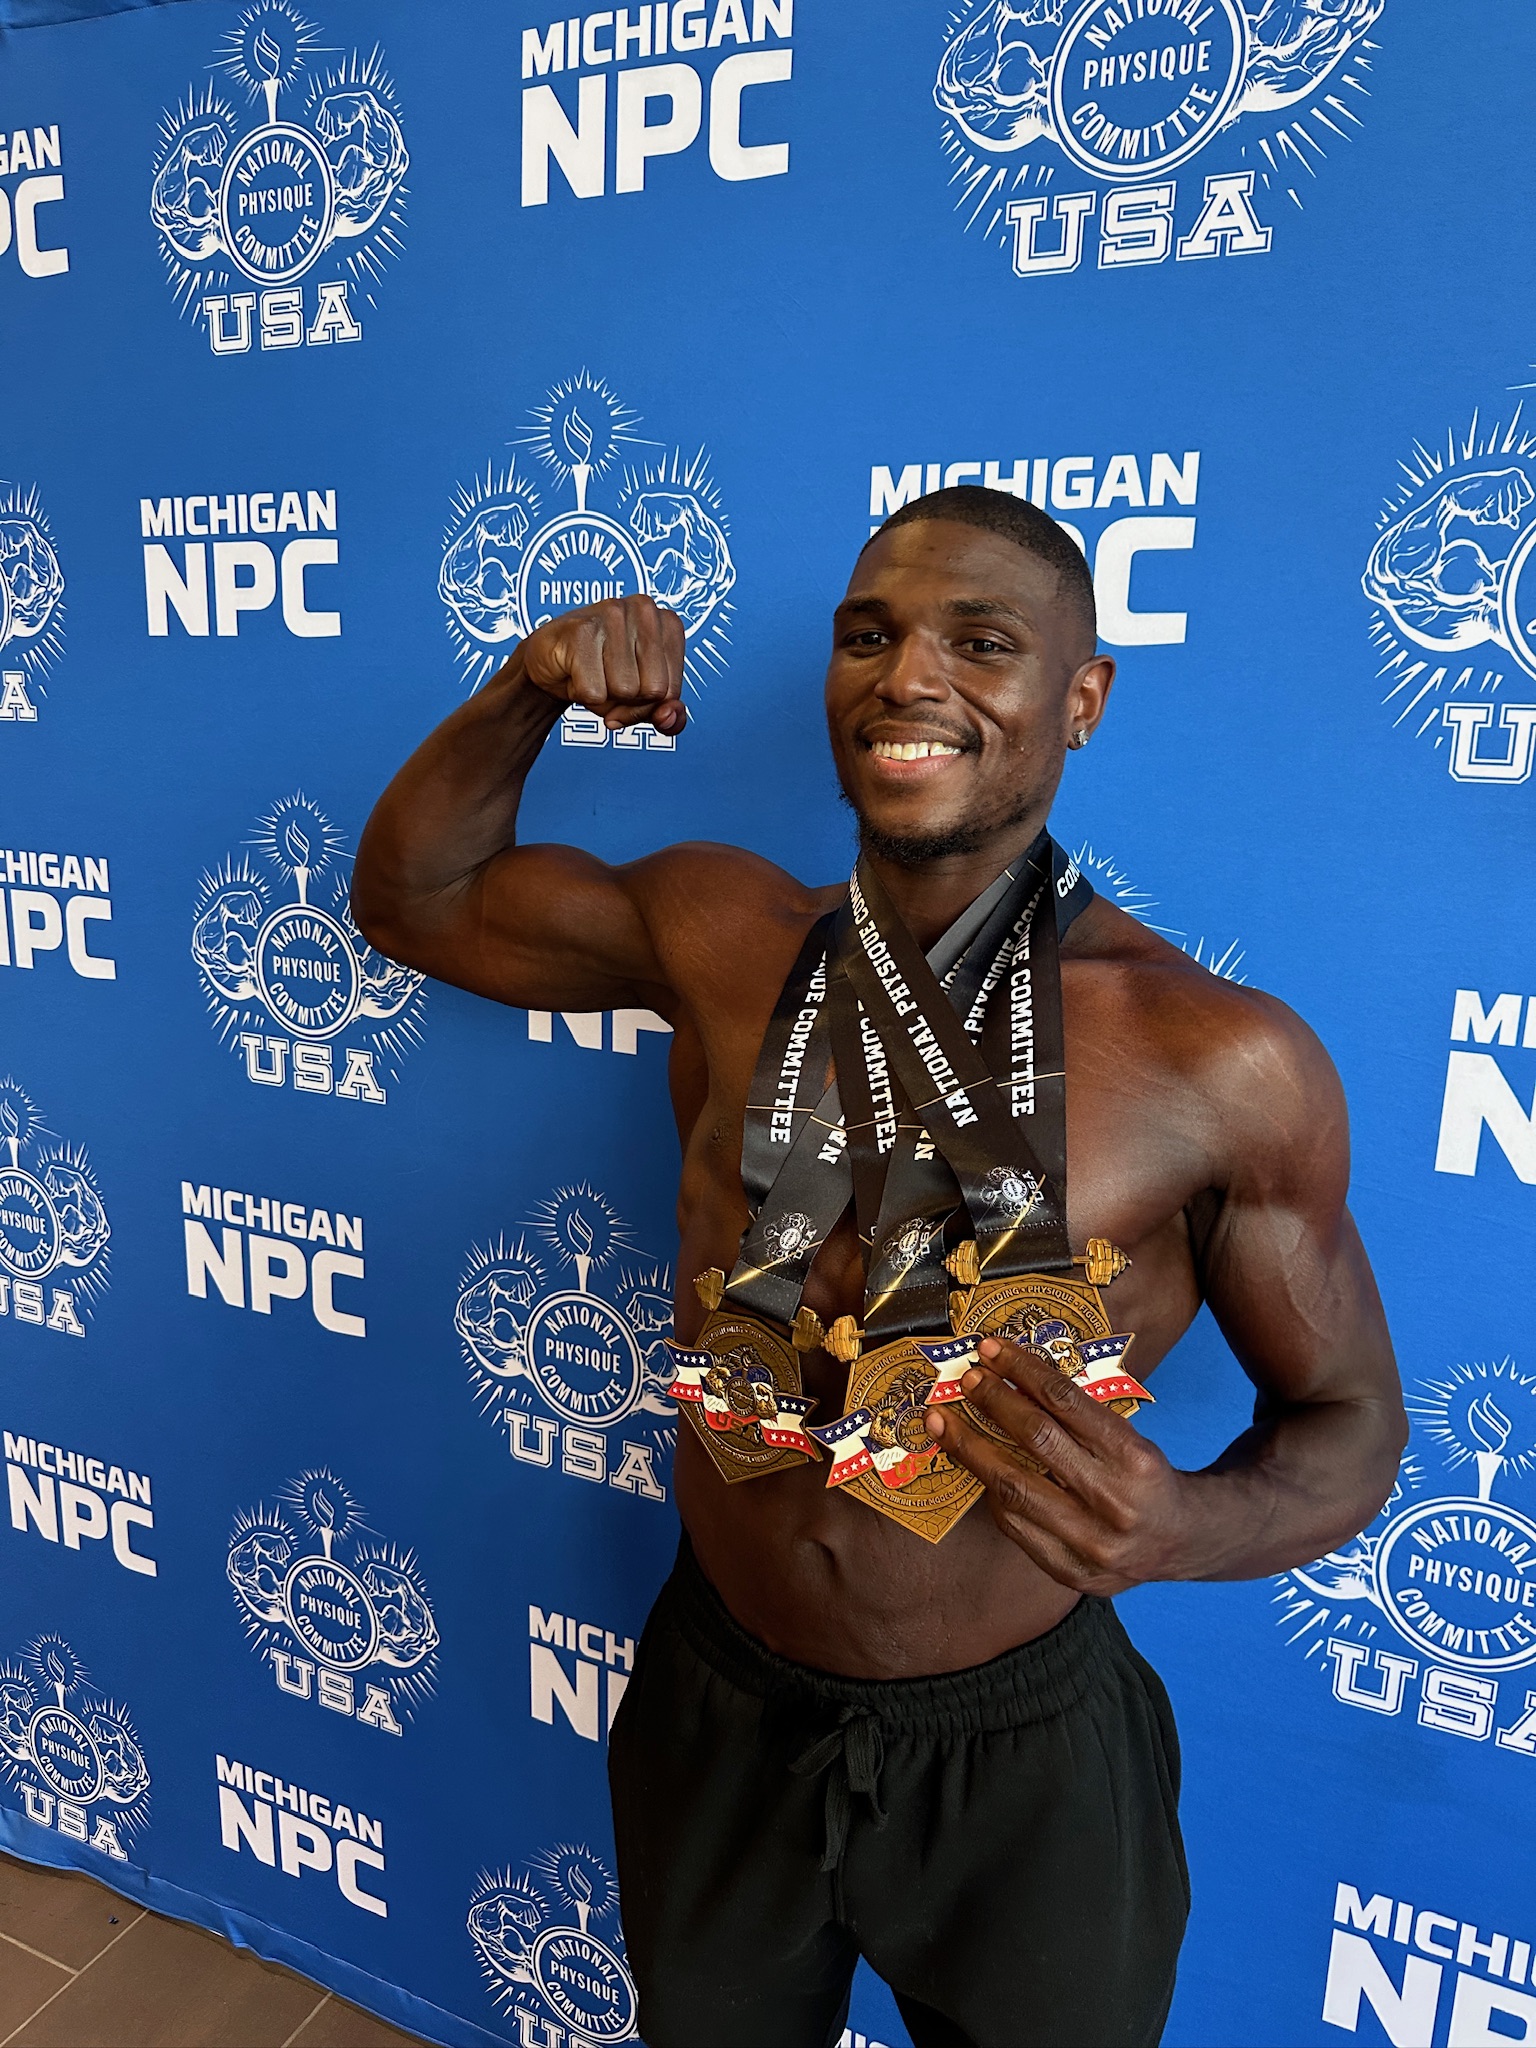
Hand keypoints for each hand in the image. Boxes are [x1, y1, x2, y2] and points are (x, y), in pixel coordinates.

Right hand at [518, 593, 687, 732]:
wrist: (550, 661)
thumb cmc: (600, 672)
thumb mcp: (643, 698)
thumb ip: (669, 715)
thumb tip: (669, 719)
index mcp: (669, 623)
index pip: (672, 692)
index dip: (648, 705)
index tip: (632, 689)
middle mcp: (646, 610)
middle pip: (653, 691)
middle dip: (629, 703)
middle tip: (609, 683)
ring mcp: (613, 614)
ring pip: (625, 690)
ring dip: (604, 697)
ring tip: (592, 674)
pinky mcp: (581, 629)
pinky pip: (594, 691)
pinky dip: (582, 694)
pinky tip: (576, 672)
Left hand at [925, 1337, 1192, 1593]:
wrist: (1183, 1541)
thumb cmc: (1148, 1478)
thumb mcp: (1131, 1437)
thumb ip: (1080, 1418)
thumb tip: (1011, 1378)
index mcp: (1136, 1459)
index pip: (1067, 1402)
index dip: (1023, 1371)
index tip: (992, 1351)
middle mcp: (1115, 1502)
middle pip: (1038, 1440)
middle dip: (993, 1402)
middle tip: (965, 1379)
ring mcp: (1092, 1543)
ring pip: (1014, 1488)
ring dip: (971, 1449)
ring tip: (943, 1423)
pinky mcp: (1072, 1571)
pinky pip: (1015, 1526)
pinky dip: (991, 1491)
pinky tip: (976, 1467)